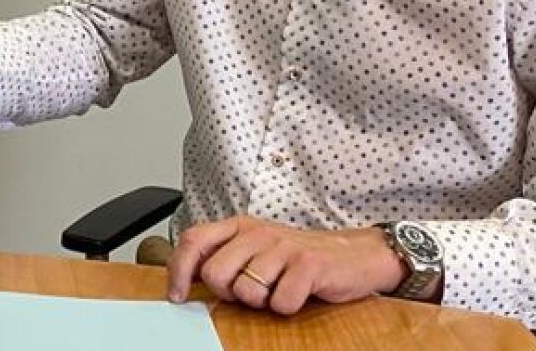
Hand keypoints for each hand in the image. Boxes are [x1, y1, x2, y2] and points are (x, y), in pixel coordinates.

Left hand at [165, 216, 406, 314]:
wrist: (357, 255)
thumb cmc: (300, 258)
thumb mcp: (257, 250)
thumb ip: (225, 258)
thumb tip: (185, 280)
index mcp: (241, 227)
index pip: (195, 241)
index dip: (179, 270)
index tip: (178, 296)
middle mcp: (259, 232)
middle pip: (215, 273)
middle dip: (228, 294)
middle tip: (252, 293)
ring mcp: (284, 247)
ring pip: (246, 291)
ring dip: (262, 302)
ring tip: (279, 291)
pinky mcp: (309, 265)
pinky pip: (281, 302)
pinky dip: (288, 307)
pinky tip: (299, 294)